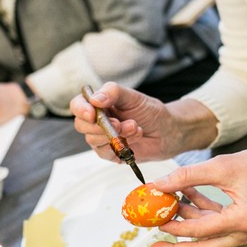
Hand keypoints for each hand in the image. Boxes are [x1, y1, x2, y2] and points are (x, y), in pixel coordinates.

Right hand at [70, 82, 193, 162]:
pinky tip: (135, 137)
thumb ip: (113, 92)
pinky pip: (104, 152)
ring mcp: (102, 138)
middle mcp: (97, 121)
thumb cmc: (150, 112)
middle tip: (119, 123)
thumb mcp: (133, 97)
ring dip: (114, 134)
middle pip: (80, 124)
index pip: (78, 105)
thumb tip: (95, 99)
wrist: (168, 131)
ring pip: (92, 139)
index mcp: (99, 104)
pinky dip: (119, 145)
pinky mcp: (110, 153)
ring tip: (135, 127)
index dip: (81, 109)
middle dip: (99, 125)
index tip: (92, 113)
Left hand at [148, 142, 246, 246]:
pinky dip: (202, 213)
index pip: (201, 230)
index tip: (156, 222)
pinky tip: (186, 196)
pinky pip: (218, 225)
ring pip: (210, 236)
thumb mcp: (220, 166)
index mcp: (244, 221)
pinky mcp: (246, 226)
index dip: (176, 226)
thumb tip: (158, 185)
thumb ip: (187, 177)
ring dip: (189, 221)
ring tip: (168, 205)